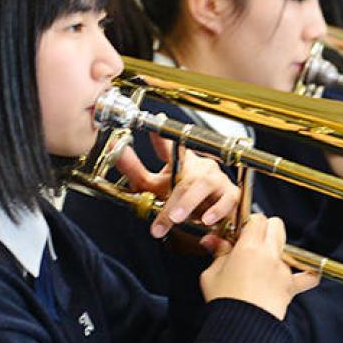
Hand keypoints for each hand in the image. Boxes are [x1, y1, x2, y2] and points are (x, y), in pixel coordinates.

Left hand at [114, 134, 239, 239]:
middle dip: (173, 199)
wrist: (204, 219)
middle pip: (186, 177)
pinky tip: (207, 220)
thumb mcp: (153, 186)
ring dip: (190, 203)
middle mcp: (200, 166)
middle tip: (164, 215)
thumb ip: (133, 170)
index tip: (157, 122)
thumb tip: (112, 148)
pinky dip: (217, 211)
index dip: (163, 137)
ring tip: (177, 217)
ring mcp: (217, 179)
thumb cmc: (179, 198)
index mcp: (181, 161)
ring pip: (204, 187)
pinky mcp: (230, 194)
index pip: (170, 146)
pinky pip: (227, 200)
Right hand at [199, 214, 319, 319]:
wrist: (241, 329)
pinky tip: (304, 273)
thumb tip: (213, 240)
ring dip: (277, 251)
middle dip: (266, 229)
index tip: (241, 232)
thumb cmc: (224, 302)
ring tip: (263, 263)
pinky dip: (307, 274)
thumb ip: (217, 253)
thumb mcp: (211, 274)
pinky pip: (308, 277)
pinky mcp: (290, 287)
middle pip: (277, 225)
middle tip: (252, 242)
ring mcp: (283, 270)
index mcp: (249, 248)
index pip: (257, 219)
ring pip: (289, 248)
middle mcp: (270, 255)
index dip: (249, 223)